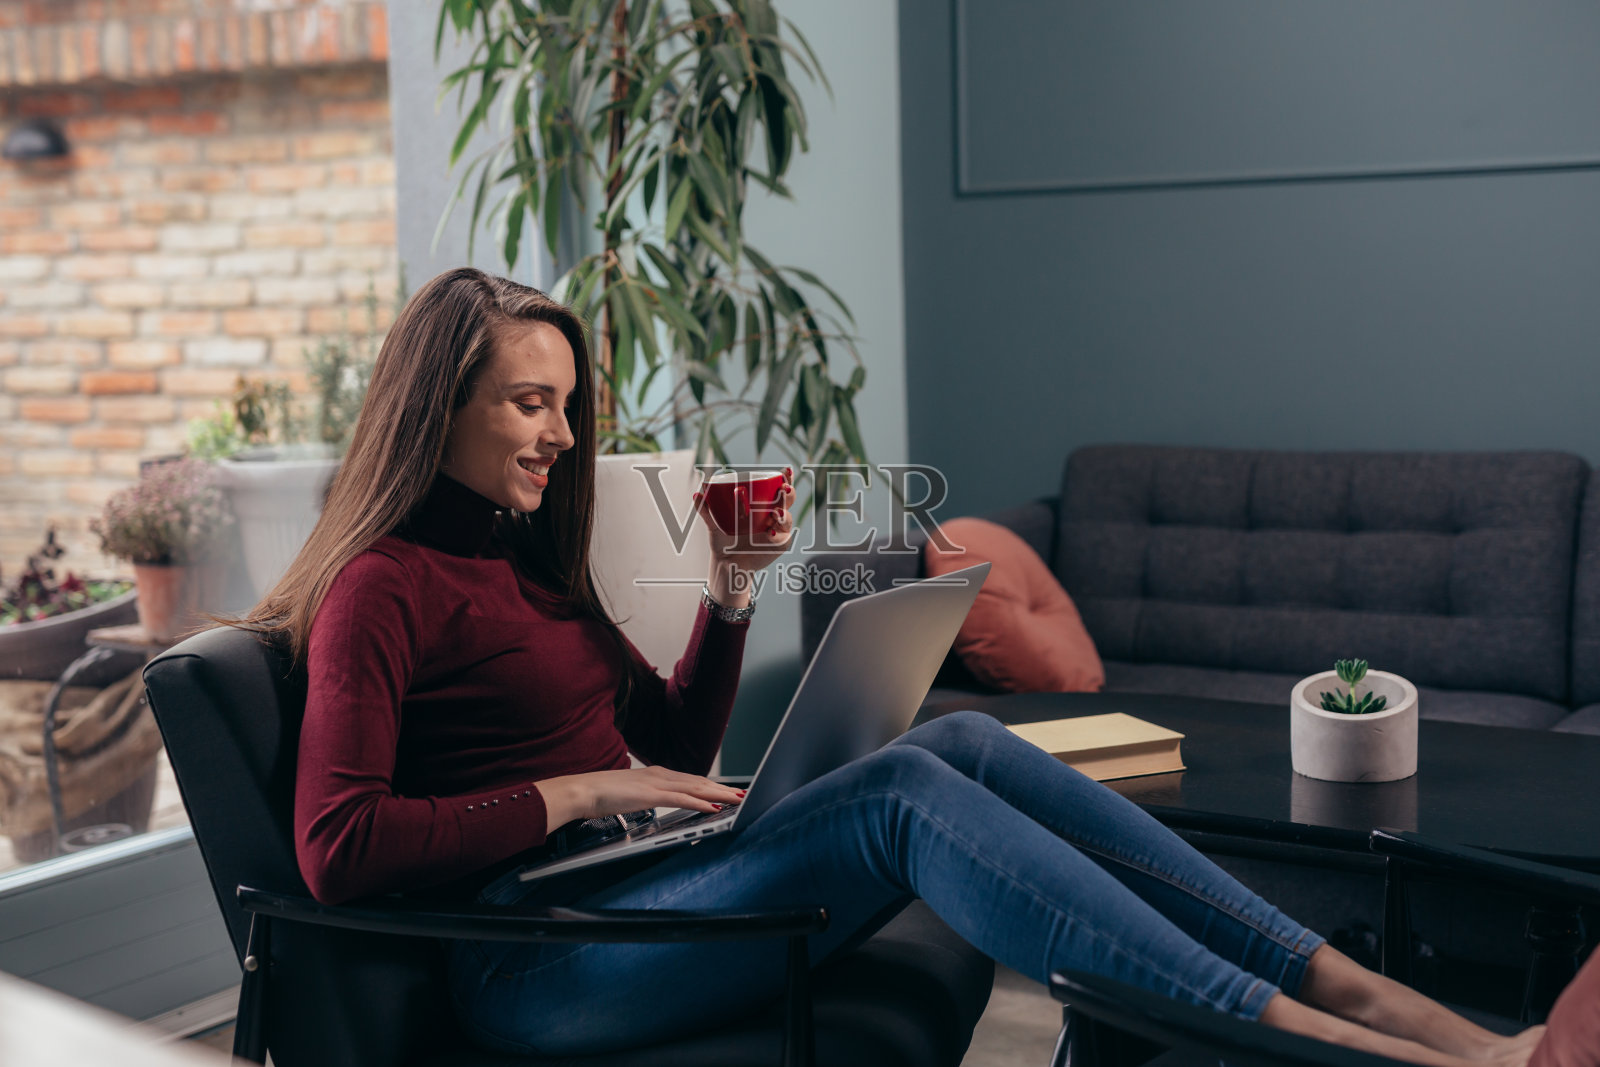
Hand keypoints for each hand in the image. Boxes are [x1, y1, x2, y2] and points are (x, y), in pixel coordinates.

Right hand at [536, 767, 745, 833]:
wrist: (581, 790)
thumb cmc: (600, 793)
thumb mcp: (629, 793)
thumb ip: (645, 795)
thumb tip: (653, 801)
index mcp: (655, 774)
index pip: (690, 779)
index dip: (711, 784)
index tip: (726, 790)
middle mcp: (660, 774)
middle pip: (699, 781)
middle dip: (722, 788)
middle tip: (742, 793)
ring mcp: (657, 783)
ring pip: (696, 788)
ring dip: (719, 793)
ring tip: (738, 799)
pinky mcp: (651, 794)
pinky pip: (683, 798)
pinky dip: (701, 802)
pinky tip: (714, 806)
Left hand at [693, 466, 796, 573]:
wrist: (727, 563)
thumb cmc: (723, 540)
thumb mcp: (713, 524)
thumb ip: (705, 509)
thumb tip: (697, 493)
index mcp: (762, 503)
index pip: (777, 486)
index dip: (785, 477)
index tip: (785, 470)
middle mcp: (773, 514)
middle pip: (788, 499)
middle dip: (789, 491)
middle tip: (782, 488)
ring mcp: (778, 530)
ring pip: (788, 518)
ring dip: (784, 514)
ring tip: (776, 514)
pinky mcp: (779, 545)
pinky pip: (781, 538)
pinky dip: (776, 535)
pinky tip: (769, 533)